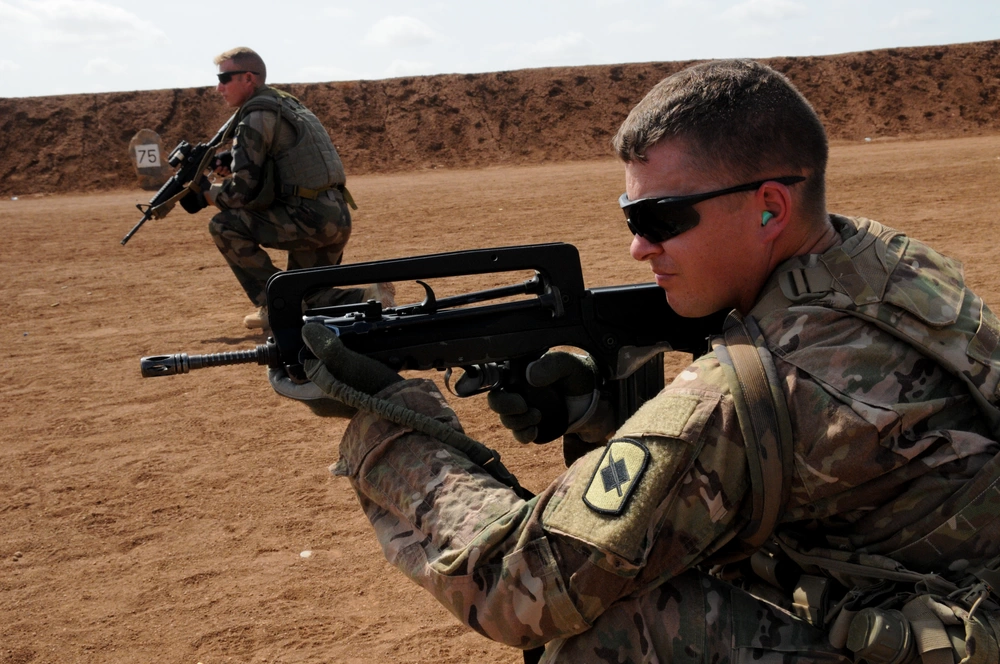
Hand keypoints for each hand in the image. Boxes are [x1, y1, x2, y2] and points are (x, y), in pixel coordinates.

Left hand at [268, 323, 402, 417]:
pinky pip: (336, 379)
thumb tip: (307, 330)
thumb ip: (323, 345)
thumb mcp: (343, 362)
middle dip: (301, 356)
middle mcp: (320, 402)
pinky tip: (348, 352)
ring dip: (321, 359)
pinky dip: (336, 365)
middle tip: (308, 338)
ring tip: (329, 341)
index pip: (279, 382)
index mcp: (310, 397)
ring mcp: (336, 401)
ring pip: (319, 376)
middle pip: (299, 376)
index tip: (280, 347)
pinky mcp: (351, 397)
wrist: (401, 407)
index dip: (275, 364)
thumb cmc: (369, 389)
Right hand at [487, 352, 608, 443]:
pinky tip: (535, 430)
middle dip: (504, 406)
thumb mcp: (569, 365)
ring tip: (538, 415)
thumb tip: (531, 375)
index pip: (495, 374)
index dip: (487, 382)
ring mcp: (522, 409)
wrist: (593, 401)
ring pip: (506, 419)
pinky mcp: (530, 425)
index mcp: (520, 370)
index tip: (502, 388)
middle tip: (523, 406)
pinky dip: (523, 435)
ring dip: (518, 421)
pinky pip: (518, 434)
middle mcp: (517, 390)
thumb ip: (552, 365)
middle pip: (495, 400)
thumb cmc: (578, 377)